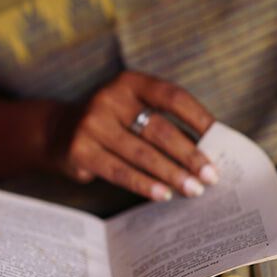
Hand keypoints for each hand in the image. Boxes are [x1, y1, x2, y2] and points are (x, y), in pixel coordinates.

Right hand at [47, 71, 217, 200]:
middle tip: (211, 176)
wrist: (58, 131)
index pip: (172, 97)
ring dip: (171, 174)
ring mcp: (92, 123)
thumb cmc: (111, 123)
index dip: (198, 117)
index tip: (219, 139)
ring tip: (193, 189)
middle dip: (189, 155)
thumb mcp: (133, 110)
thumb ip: (163, 123)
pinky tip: (162, 194)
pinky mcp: (80, 150)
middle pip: (159, 129)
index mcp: (130, 82)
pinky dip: (144, 184)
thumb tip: (206, 152)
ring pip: (141, 154)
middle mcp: (110, 98)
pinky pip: (119, 171)